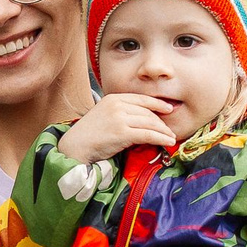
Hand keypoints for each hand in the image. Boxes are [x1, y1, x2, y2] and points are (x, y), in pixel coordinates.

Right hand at [57, 93, 179, 164]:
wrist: (74, 147)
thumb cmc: (88, 135)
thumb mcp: (103, 115)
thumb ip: (120, 112)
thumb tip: (141, 119)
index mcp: (112, 98)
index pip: (140, 99)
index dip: (157, 104)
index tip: (168, 109)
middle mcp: (117, 105)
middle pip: (147, 112)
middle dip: (161, 122)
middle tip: (170, 130)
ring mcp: (119, 118)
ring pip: (149, 123)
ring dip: (163, 131)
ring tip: (171, 138)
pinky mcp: (122, 133)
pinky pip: (147, 134)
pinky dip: (160, 138)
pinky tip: (167, 142)